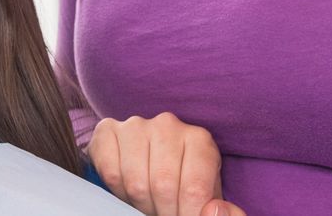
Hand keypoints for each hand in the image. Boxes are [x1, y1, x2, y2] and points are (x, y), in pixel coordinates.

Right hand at [90, 111, 234, 215]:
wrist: (153, 162)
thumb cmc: (185, 183)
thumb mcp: (209, 196)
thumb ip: (224, 211)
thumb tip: (215, 211)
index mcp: (199, 140)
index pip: (194, 189)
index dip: (188, 214)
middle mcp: (167, 125)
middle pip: (163, 186)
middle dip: (164, 211)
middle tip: (165, 213)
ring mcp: (135, 125)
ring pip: (136, 182)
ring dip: (141, 203)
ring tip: (150, 203)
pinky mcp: (107, 130)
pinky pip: (110, 171)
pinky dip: (118, 190)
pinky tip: (128, 189)